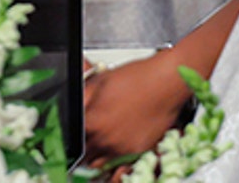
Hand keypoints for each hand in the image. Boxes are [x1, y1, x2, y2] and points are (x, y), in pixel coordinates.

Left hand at [82, 52, 192, 170]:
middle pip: (86, 154)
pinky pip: (122, 159)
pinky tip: (122, 136)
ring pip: (102, 161)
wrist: (166, 82)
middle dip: (85, 146)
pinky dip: (118, 152)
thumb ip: (82, 98)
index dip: (73, 135)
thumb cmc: (137, 78)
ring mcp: (122, 148)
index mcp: (92, 121)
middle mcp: (106, 139)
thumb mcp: (100, 80)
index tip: (76, 133)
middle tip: (89, 135)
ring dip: (99, 153)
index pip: (72, 139)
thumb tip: (72, 107)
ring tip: (105, 138)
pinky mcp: (138, 151)